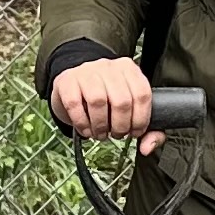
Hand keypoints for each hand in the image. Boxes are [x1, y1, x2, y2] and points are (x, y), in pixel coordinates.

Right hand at [49, 55, 168, 153]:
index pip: (142, 94)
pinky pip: (74, 104)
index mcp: (129, 69)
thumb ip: (146, 129)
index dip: (140, 120)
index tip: (135, 132)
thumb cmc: (103, 96)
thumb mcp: (127, 107)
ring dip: (100, 126)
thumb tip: (147, 147)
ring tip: (101, 133)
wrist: (73, 82)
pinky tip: (86, 129)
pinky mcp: (67, 80)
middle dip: (120, 126)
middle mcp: (109, 67)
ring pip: (98, 101)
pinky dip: (82, 123)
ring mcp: (86, 71)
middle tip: (116, 134)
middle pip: (121, 101)